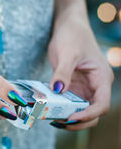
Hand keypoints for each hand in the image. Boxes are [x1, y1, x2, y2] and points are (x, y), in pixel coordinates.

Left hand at [48, 4, 113, 130]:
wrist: (67, 26)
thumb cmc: (72, 35)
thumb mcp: (67, 53)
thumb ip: (62, 72)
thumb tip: (58, 90)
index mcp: (101, 78)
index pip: (101, 104)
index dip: (88, 114)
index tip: (71, 117)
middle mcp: (95, 86)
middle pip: (93, 113)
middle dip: (78, 121)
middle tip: (57, 122)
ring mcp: (84, 88)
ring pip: (80, 110)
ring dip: (68, 117)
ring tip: (50, 119)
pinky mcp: (72, 87)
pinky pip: (68, 102)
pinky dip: (60, 108)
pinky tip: (47, 110)